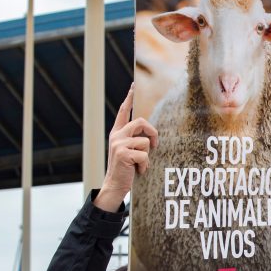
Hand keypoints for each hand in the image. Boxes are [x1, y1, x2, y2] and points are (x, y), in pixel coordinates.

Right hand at [93, 84, 158, 211]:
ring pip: (145, 142)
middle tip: (155, 145)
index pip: (123, 111)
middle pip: (140, 122)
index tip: (133, 85)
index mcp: (117, 133)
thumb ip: (135, 139)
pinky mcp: (122, 154)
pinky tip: (137, 171)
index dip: (129, 98)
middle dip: (153, 133)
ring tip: (140, 164)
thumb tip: (150, 133)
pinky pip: (144, 155)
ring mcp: (118, 144)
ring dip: (147, 155)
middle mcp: (116, 135)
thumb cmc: (126, 169)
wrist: (115, 185)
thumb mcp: (129, 151)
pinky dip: (145, 165)